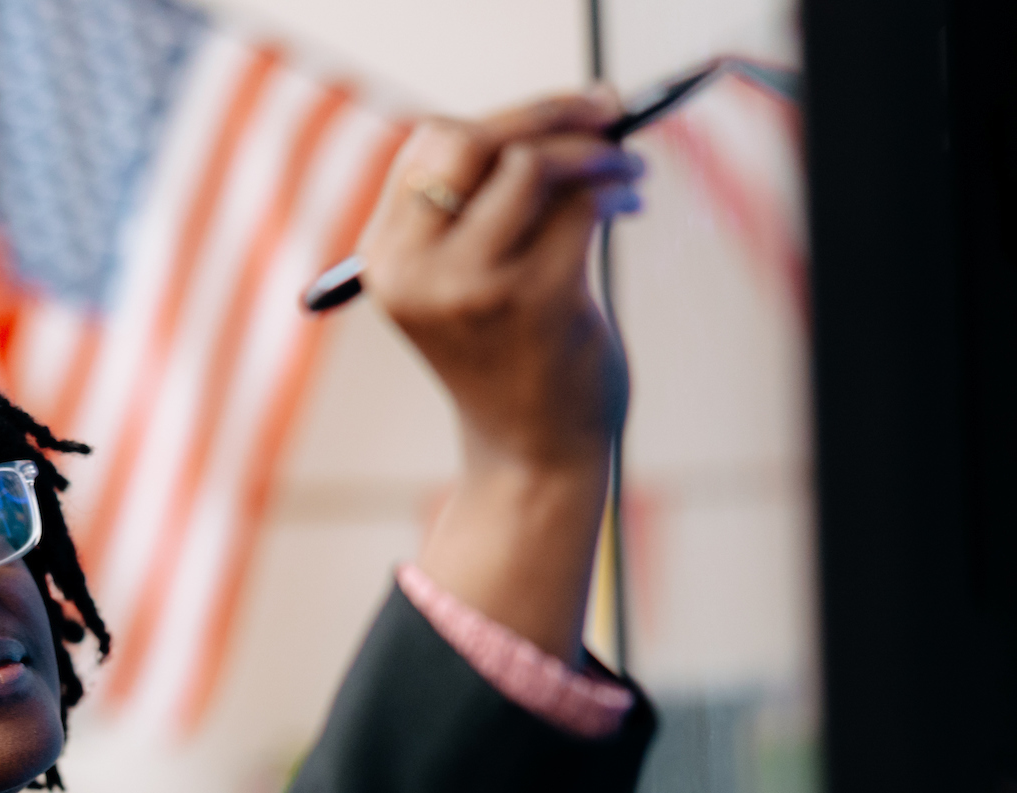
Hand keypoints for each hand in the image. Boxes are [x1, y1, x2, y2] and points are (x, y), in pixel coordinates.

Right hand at [360, 93, 640, 661]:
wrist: (532, 457)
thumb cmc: (509, 359)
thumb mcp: (463, 282)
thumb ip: (476, 209)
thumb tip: (550, 117)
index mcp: (386, 260)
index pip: (431, 144)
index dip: (499, 118)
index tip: (555, 114)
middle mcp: (416, 271)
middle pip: (474, 140)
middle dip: (549, 115)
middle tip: (606, 112)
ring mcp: (473, 286)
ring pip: (534, 166)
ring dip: (596, 153)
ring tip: (627, 168)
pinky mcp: (535, 300)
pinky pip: (580, 208)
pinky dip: (615, 191)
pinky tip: (630, 202)